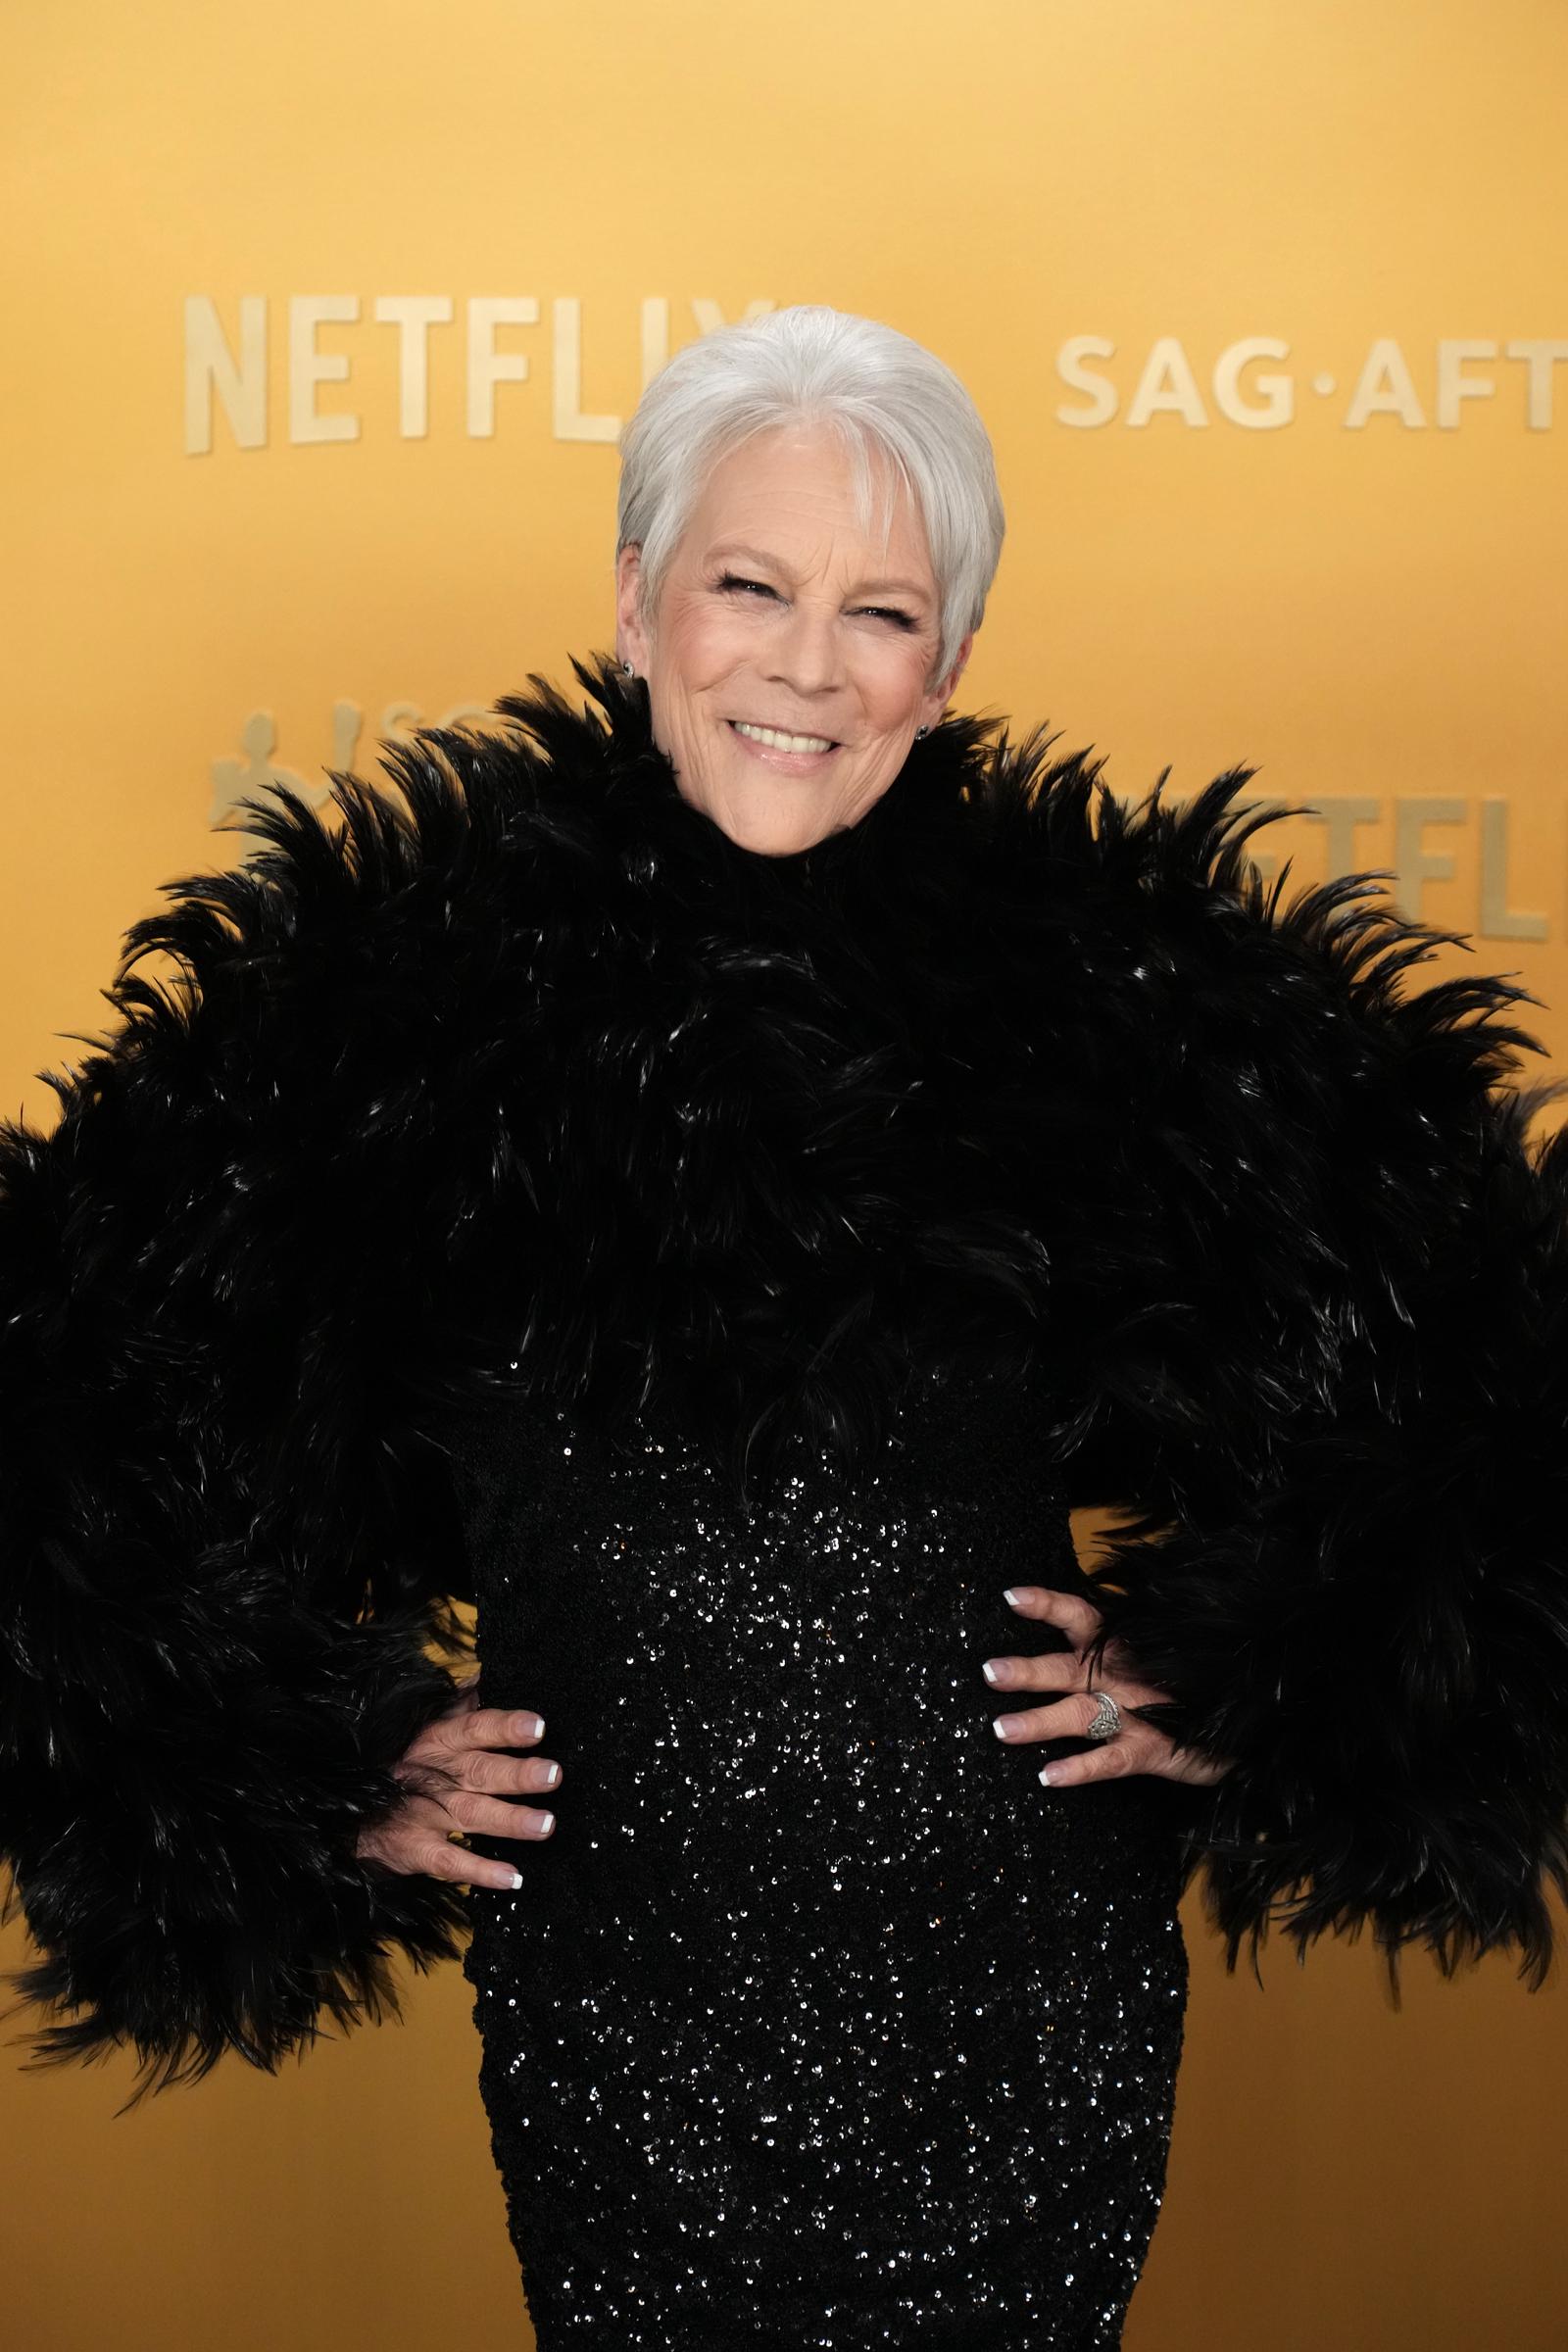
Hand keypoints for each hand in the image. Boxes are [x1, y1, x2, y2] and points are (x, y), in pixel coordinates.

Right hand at [355, 1672, 561, 1891]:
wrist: (349, 1807)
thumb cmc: (404, 1761)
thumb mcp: (428, 1725)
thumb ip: (463, 1703)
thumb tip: (496, 1673)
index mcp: (439, 1739)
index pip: (475, 1727)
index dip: (505, 1727)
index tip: (539, 1726)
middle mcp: (435, 1773)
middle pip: (479, 1771)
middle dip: (517, 1774)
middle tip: (554, 1775)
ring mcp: (423, 1812)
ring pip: (471, 1814)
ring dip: (509, 1821)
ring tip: (547, 1825)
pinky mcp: (414, 1848)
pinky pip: (449, 1862)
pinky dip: (480, 1872)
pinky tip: (513, 1878)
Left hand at [982, 1586, 1232, 1790]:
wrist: (1244, 1728)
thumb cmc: (1183, 1690)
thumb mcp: (1147, 1660)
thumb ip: (1106, 1652)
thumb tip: (1049, 1654)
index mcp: (1119, 1648)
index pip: (1079, 1617)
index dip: (1047, 1605)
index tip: (1011, 1597)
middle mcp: (1123, 1675)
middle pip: (1067, 1667)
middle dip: (1027, 1670)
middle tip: (989, 1672)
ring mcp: (1139, 1712)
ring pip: (1082, 1714)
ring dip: (1040, 1721)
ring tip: (1001, 1730)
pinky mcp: (1155, 1750)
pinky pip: (1111, 1759)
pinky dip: (1081, 1768)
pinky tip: (1049, 1776)